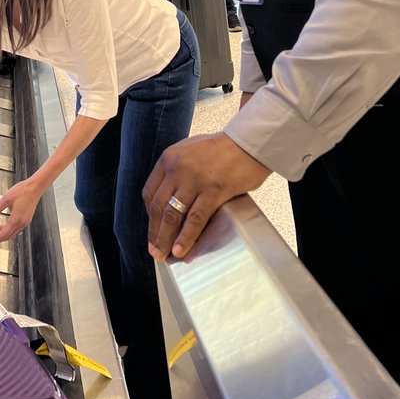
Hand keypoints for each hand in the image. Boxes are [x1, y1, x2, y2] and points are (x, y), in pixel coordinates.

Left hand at [0, 177, 47, 245]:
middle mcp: (22, 223)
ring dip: (3, 234)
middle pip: (8, 236)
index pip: (2, 235)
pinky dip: (10, 229)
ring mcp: (25, 221)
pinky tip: (7, 224)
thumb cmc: (23, 191)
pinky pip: (17, 229)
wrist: (36, 187)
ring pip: (13, 233)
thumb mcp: (6, 199)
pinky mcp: (27, 218)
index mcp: (16, 219)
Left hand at [143, 132, 269, 260]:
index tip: (153, 229)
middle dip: (155, 233)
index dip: (149, 215)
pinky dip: (186, 237)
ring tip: (165, 255)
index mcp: (169, 158)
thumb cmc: (223, 148)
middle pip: (158, 207)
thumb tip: (169, 195)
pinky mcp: (213, 191)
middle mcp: (177, 169)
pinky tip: (182, 250)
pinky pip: (195, 218)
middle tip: (155, 250)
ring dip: (166, 239)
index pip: (150, 192)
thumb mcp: (190, 150)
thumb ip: (176, 169)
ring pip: (173, 215)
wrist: (249, 143)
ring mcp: (195, 180)